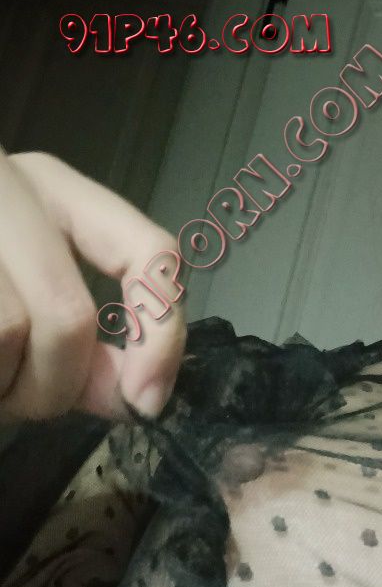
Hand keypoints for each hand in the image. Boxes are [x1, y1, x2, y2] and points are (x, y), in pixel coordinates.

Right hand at [0, 148, 186, 421]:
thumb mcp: (24, 294)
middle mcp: (3, 185)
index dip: (162, 334)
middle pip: (66, 319)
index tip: (147, 402)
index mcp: (48, 189)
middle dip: (49, 389)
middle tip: (14, 397)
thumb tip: (137, 398)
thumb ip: (84, 347)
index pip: (146, 251)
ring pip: (3, 334)